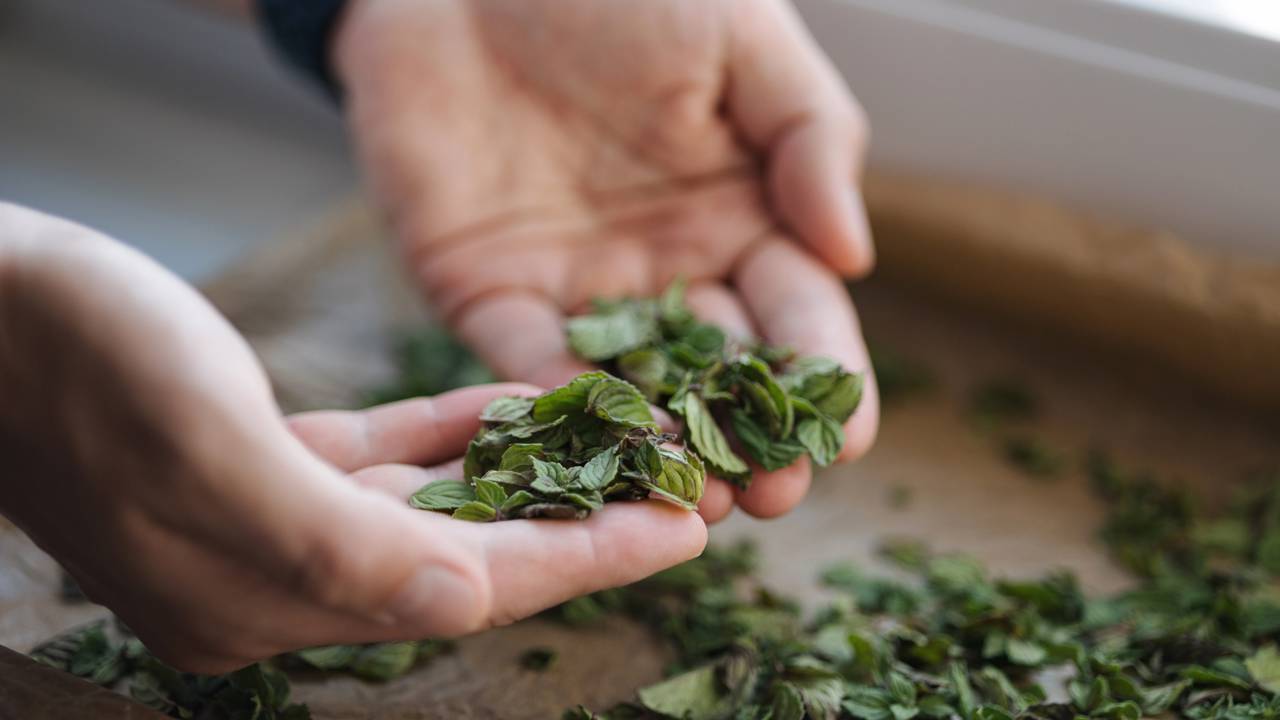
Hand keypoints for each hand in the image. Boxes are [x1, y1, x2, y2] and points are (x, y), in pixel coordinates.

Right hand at [0, 204, 705, 672]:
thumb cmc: (69, 363)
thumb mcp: (201, 451)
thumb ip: (334, 544)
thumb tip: (465, 599)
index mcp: (260, 600)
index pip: (463, 591)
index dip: (582, 561)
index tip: (682, 532)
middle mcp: (274, 575)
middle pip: (467, 557)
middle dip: (576, 524)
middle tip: (680, 490)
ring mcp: (269, 518)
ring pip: (434, 506)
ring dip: (526, 474)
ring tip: (622, 446)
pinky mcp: (262, 459)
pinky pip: (385, 457)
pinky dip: (452, 433)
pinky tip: (517, 405)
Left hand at [334, 0, 879, 521]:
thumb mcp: (742, 38)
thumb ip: (810, 137)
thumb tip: (855, 255)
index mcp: (740, 212)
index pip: (795, 310)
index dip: (824, 375)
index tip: (847, 436)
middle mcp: (666, 266)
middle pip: (717, 373)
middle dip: (747, 438)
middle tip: (771, 497)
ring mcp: (577, 286)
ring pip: (628, 388)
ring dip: (658, 446)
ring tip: (691, 500)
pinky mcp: (486, 290)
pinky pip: (520, 362)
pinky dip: (549, 407)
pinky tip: (585, 448)